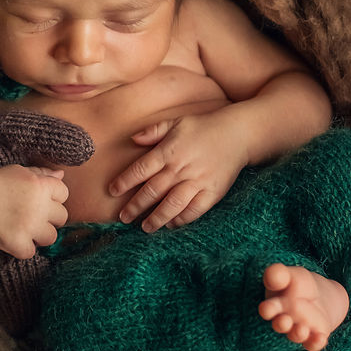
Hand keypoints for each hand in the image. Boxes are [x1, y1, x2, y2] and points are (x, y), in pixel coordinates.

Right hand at [0, 166, 68, 258]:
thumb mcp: (20, 171)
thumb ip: (42, 173)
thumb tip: (61, 174)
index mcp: (42, 186)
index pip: (64, 194)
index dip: (53, 198)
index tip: (39, 200)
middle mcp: (40, 206)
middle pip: (62, 217)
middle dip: (49, 218)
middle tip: (32, 217)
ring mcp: (30, 226)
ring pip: (51, 237)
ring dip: (39, 235)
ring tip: (25, 230)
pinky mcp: (18, 243)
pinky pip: (31, 252)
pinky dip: (23, 248)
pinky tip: (14, 239)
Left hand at [109, 112, 245, 231]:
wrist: (237, 134)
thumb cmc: (203, 127)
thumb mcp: (176, 122)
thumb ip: (153, 131)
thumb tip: (132, 139)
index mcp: (169, 151)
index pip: (141, 170)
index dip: (125, 182)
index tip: (113, 191)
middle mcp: (180, 168)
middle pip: (152, 191)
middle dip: (135, 206)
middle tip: (124, 218)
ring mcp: (197, 181)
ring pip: (172, 205)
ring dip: (156, 218)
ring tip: (145, 228)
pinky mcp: (212, 192)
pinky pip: (194, 210)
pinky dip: (182, 219)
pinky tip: (171, 224)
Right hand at [258, 264, 349, 350]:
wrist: (319, 297)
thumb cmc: (298, 285)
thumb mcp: (290, 275)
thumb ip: (279, 274)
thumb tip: (273, 275)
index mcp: (274, 305)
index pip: (268, 309)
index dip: (267, 310)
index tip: (266, 308)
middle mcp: (284, 320)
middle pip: (280, 325)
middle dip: (281, 324)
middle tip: (284, 321)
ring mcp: (299, 329)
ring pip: (296, 335)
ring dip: (297, 334)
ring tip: (302, 329)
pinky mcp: (314, 337)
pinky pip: (313, 343)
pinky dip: (316, 343)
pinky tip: (320, 338)